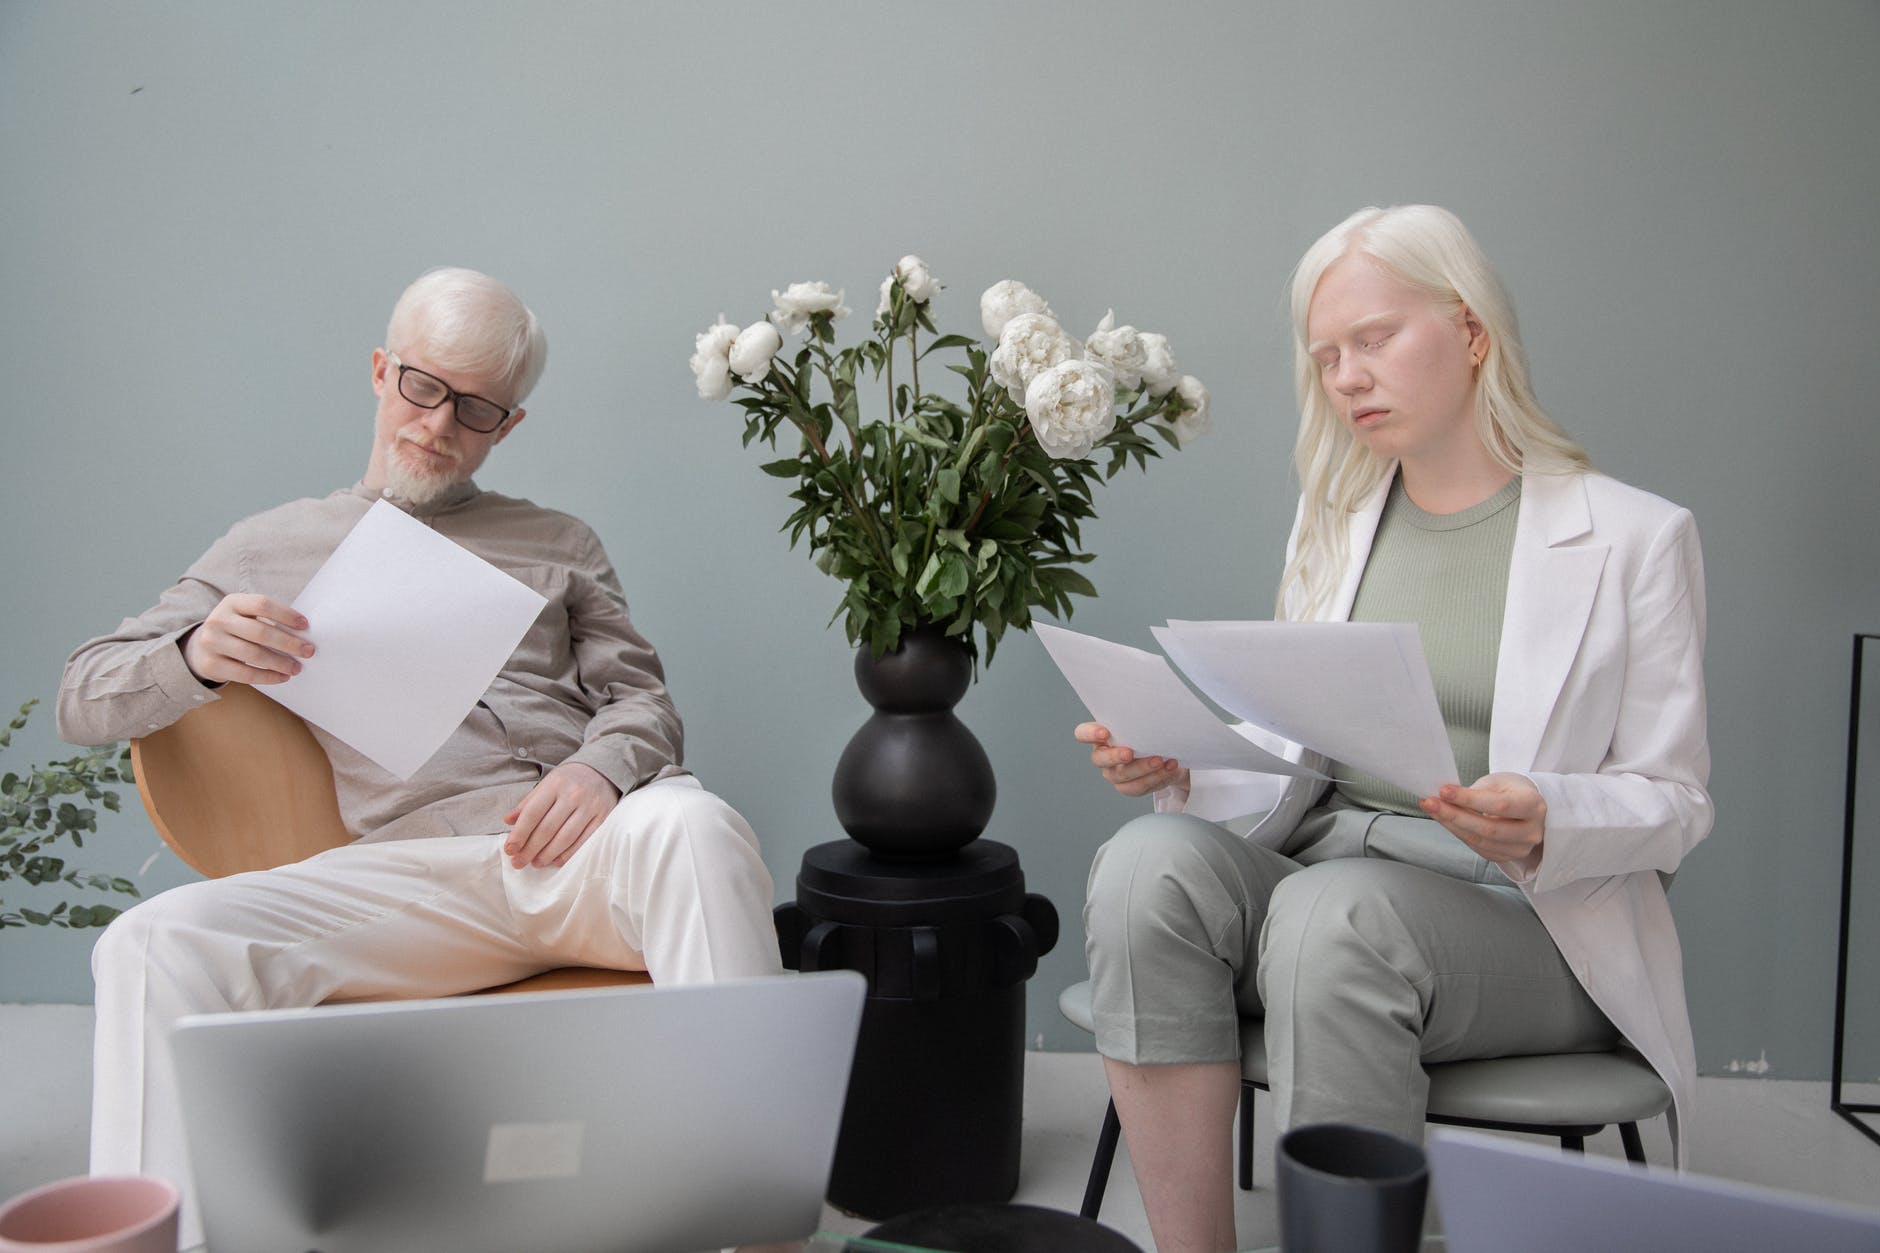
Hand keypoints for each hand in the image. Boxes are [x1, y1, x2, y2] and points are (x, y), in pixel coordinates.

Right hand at [181, 594, 312, 685]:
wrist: (200, 648)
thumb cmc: (236, 629)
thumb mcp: (245, 616)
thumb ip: (268, 619)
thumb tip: (303, 635)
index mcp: (232, 602)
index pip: (262, 604)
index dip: (286, 614)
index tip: (305, 625)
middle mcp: (219, 620)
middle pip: (260, 632)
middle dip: (288, 643)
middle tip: (308, 651)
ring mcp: (212, 642)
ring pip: (254, 654)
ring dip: (280, 663)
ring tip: (297, 668)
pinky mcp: (211, 664)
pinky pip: (245, 673)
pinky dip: (268, 677)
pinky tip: (282, 677)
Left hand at [503, 762, 621, 869]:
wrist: (602, 769)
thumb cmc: (569, 780)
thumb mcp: (547, 784)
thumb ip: (528, 803)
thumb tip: (508, 821)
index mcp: (555, 784)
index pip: (533, 813)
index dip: (519, 834)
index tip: (509, 849)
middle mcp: (574, 794)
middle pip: (547, 828)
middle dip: (530, 849)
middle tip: (518, 862)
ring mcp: (590, 806)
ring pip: (565, 838)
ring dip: (547, 854)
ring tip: (535, 863)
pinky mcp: (603, 817)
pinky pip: (584, 841)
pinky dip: (568, 854)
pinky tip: (556, 861)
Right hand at [1074, 722, 1189, 798]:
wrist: (1165, 753)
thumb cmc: (1148, 732)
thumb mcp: (1141, 722)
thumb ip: (1137, 717)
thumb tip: (1149, 704)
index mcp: (1099, 736)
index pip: (1083, 733)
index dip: (1090, 734)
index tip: (1105, 732)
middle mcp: (1102, 756)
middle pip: (1099, 759)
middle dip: (1115, 756)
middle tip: (1130, 753)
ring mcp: (1113, 774)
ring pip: (1122, 775)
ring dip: (1142, 768)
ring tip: (1160, 760)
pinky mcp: (1128, 787)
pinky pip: (1138, 786)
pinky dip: (1156, 777)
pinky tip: (1169, 767)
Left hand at [1420, 772, 1546, 864]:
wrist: (1526, 807)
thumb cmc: (1511, 790)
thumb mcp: (1498, 782)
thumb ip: (1477, 791)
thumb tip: (1445, 799)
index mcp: (1534, 805)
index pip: (1500, 805)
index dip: (1469, 799)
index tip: (1444, 791)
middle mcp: (1532, 831)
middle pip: (1489, 828)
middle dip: (1455, 815)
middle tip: (1430, 803)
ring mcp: (1520, 848)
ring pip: (1480, 841)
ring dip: (1452, 825)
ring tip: (1433, 809)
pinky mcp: (1506, 856)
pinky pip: (1477, 848)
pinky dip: (1458, 833)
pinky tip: (1444, 820)